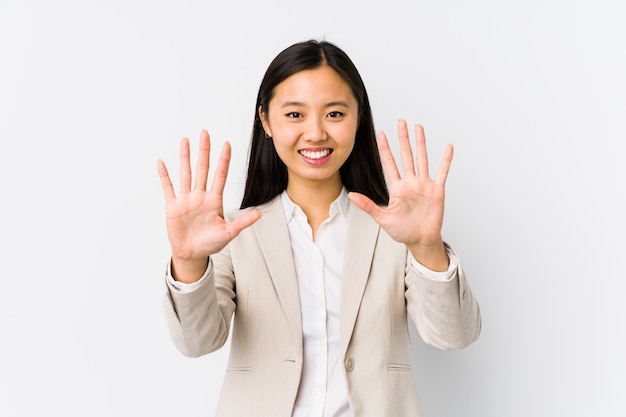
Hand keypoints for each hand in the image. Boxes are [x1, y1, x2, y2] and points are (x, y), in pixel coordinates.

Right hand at [157, 130, 260, 281]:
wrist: (192, 254)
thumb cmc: (210, 243)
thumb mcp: (228, 233)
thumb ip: (242, 222)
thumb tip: (260, 213)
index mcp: (214, 200)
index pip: (220, 175)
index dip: (223, 160)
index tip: (226, 144)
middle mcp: (200, 196)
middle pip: (203, 168)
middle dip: (204, 151)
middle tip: (205, 133)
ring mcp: (186, 199)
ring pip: (186, 173)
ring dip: (185, 157)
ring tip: (185, 140)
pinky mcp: (173, 206)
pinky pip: (168, 188)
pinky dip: (164, 176)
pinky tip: (162, 163)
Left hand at [349, 120, 451, 270]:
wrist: (421, 240)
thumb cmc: (402, 231)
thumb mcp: (382, 218)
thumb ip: (368, 205)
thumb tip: (351, 195)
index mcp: (397, 188)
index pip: (389, 163)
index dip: (385, 149)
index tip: (380, 134)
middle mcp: (410, 183)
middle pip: (405, 155)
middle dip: (403, 139)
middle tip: (400, 122)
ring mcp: (424, 185)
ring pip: (422, 158)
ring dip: (420, 143)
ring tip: (418, 127)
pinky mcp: (437, 190)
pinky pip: (442, 172)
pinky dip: (446, 160)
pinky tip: (448, 147)